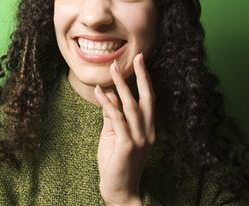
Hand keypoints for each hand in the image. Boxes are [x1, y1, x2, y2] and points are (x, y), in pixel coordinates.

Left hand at [94, 52, 154, 205]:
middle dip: (141, 76)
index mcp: (148, 129)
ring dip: (121, 85)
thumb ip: (113, 117)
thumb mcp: (114, 136)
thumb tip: (108, 96)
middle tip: (137, 57)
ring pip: (131, 106)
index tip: (141, 61)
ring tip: (112, 69)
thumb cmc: (116, 163)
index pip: (149, 100)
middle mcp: (148, 132)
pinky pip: (117, 119)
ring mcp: (139, 139)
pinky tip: (99, 92)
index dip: (146, 80)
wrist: (119, 191)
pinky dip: (108, 104)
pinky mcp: (127, 145)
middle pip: (146, 98)